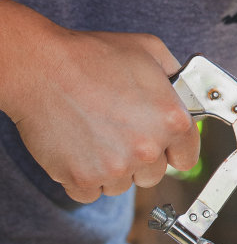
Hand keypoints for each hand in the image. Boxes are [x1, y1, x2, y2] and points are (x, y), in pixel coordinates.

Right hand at [2, 10, 199, 202]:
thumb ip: (175, 76)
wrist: (42, 68)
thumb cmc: (92, 56)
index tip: (163, 145)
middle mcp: (147, 149)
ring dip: (112, 168)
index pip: (186, 157)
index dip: (174, 149)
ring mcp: (115, 168)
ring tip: (95, 134)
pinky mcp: (82, 179)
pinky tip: (79, 149)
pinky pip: (91, 193)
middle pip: (154, 174)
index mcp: (172, 120)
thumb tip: (185, 92)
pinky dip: (84, 178)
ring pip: (122, 185)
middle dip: (141, 157)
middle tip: (119, 131)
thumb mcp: (150, 50)